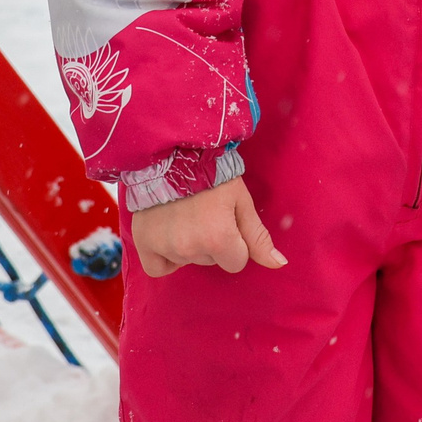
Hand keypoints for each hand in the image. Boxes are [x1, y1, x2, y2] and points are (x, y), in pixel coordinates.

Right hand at [128, 176, 286, 277]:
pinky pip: (158, 268)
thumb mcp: (241, 202)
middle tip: (204, 212)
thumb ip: (258, 237)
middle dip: (212, 242)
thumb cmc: (213, 174)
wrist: (173, 152)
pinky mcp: (143, 243)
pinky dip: (165, 257)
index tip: (226, 218)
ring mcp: (165, 246)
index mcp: (219, 238)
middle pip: (210, 261)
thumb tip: (278, 264)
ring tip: (185, 214)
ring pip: (187, 261)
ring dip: (188, 245)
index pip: (236, 262)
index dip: (235, 241)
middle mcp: (190, 247)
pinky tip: (169, 235)